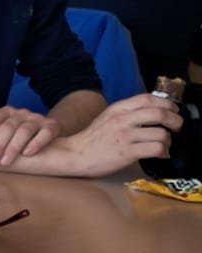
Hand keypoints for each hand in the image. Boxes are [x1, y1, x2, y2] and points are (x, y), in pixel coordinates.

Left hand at [0, 106, 60, 165]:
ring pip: (25, 130)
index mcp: (6, 112)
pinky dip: (37, 143)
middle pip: (8, 126)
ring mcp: (37, 119)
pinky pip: (45, 133)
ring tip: (6, 162)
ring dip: (14, 147)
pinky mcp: (52, 127)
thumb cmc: (16, 134)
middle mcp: (21, 113)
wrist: (47, 132)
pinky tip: (28, 154)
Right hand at [58, 94, 184, 176]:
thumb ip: (127, 112)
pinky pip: (156, 149)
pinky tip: (160, 154)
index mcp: (117, 109)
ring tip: (165, 144)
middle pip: (159, 114)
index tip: (173, 110)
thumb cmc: (93, 139)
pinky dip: (164, 152)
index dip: (166, 103)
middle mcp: (121, 120)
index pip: (148, 98)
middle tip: (177, 126)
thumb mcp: (108, 117)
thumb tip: (153, 112)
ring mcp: (124, 136)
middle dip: (175, 120)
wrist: (75, 154)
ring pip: (161, 133)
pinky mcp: (127, 153)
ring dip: (169, 140)